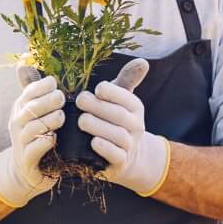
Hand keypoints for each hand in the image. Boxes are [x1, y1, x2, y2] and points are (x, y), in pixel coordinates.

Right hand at [0, 63, 65, 206]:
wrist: (28, 171)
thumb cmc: (38, 135)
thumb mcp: (35, 110)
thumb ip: (33, 86)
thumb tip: (24, 58)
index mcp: (21, 108)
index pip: (28, 93)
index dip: (41, 86)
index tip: (55, 83)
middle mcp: (17, 124)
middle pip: (30, 108)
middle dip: (46, 101)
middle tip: (61, 98)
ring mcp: (20, 143)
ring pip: (32, 128)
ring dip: (48, 121)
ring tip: (61, 118)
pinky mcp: (27, 160)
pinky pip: (34, 149)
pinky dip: (45, 143)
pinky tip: (55, 139)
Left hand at [74, 59, 170, 196]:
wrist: (126, 156)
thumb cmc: (115, 121)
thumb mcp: (120, 100)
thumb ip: (126, 81)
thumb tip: (142, 61)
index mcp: (135, 108)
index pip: (126, 97)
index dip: (111, 92)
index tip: (96, 89)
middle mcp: (136, 126)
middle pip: (119, 115)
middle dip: (98, 107)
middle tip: (79, 101)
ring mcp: (129, 145)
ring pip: (117, 135)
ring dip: (97, 126)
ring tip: (82, 121)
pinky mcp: (120, 162)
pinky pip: (115, 155)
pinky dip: (104, 148)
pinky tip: (93, 141)